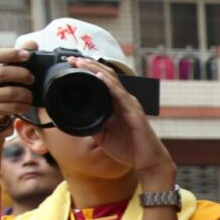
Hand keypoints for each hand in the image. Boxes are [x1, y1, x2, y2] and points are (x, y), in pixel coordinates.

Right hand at [0, 45, 37, 133]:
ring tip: (30, 94)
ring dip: (25, 93)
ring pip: (8, 92)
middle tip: (32, 78)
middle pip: (1, 73)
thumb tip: (31, 44)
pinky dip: (22, 105)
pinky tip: (26, 104)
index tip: (27, 55)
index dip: (10, 54)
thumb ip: (13, 57)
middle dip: (22, 74)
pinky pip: (10, 107)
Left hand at [67, 58, 172, 184]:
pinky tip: (99, 77)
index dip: (88, 71)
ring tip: (81, 62)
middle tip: (71, 58)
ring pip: (112, 81)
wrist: (148, 161)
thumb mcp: (103, 135)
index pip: (102, 81)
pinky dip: (109, 84)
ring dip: (95, 69)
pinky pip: (120, 95)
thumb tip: (78, 117)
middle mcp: (124, 100)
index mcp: (117, 103)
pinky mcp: (134, 112)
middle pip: (106, 75)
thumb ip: (93, 123)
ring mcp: (130, 104)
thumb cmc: (129, 148)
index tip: (71, 64)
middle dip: (89, 65)